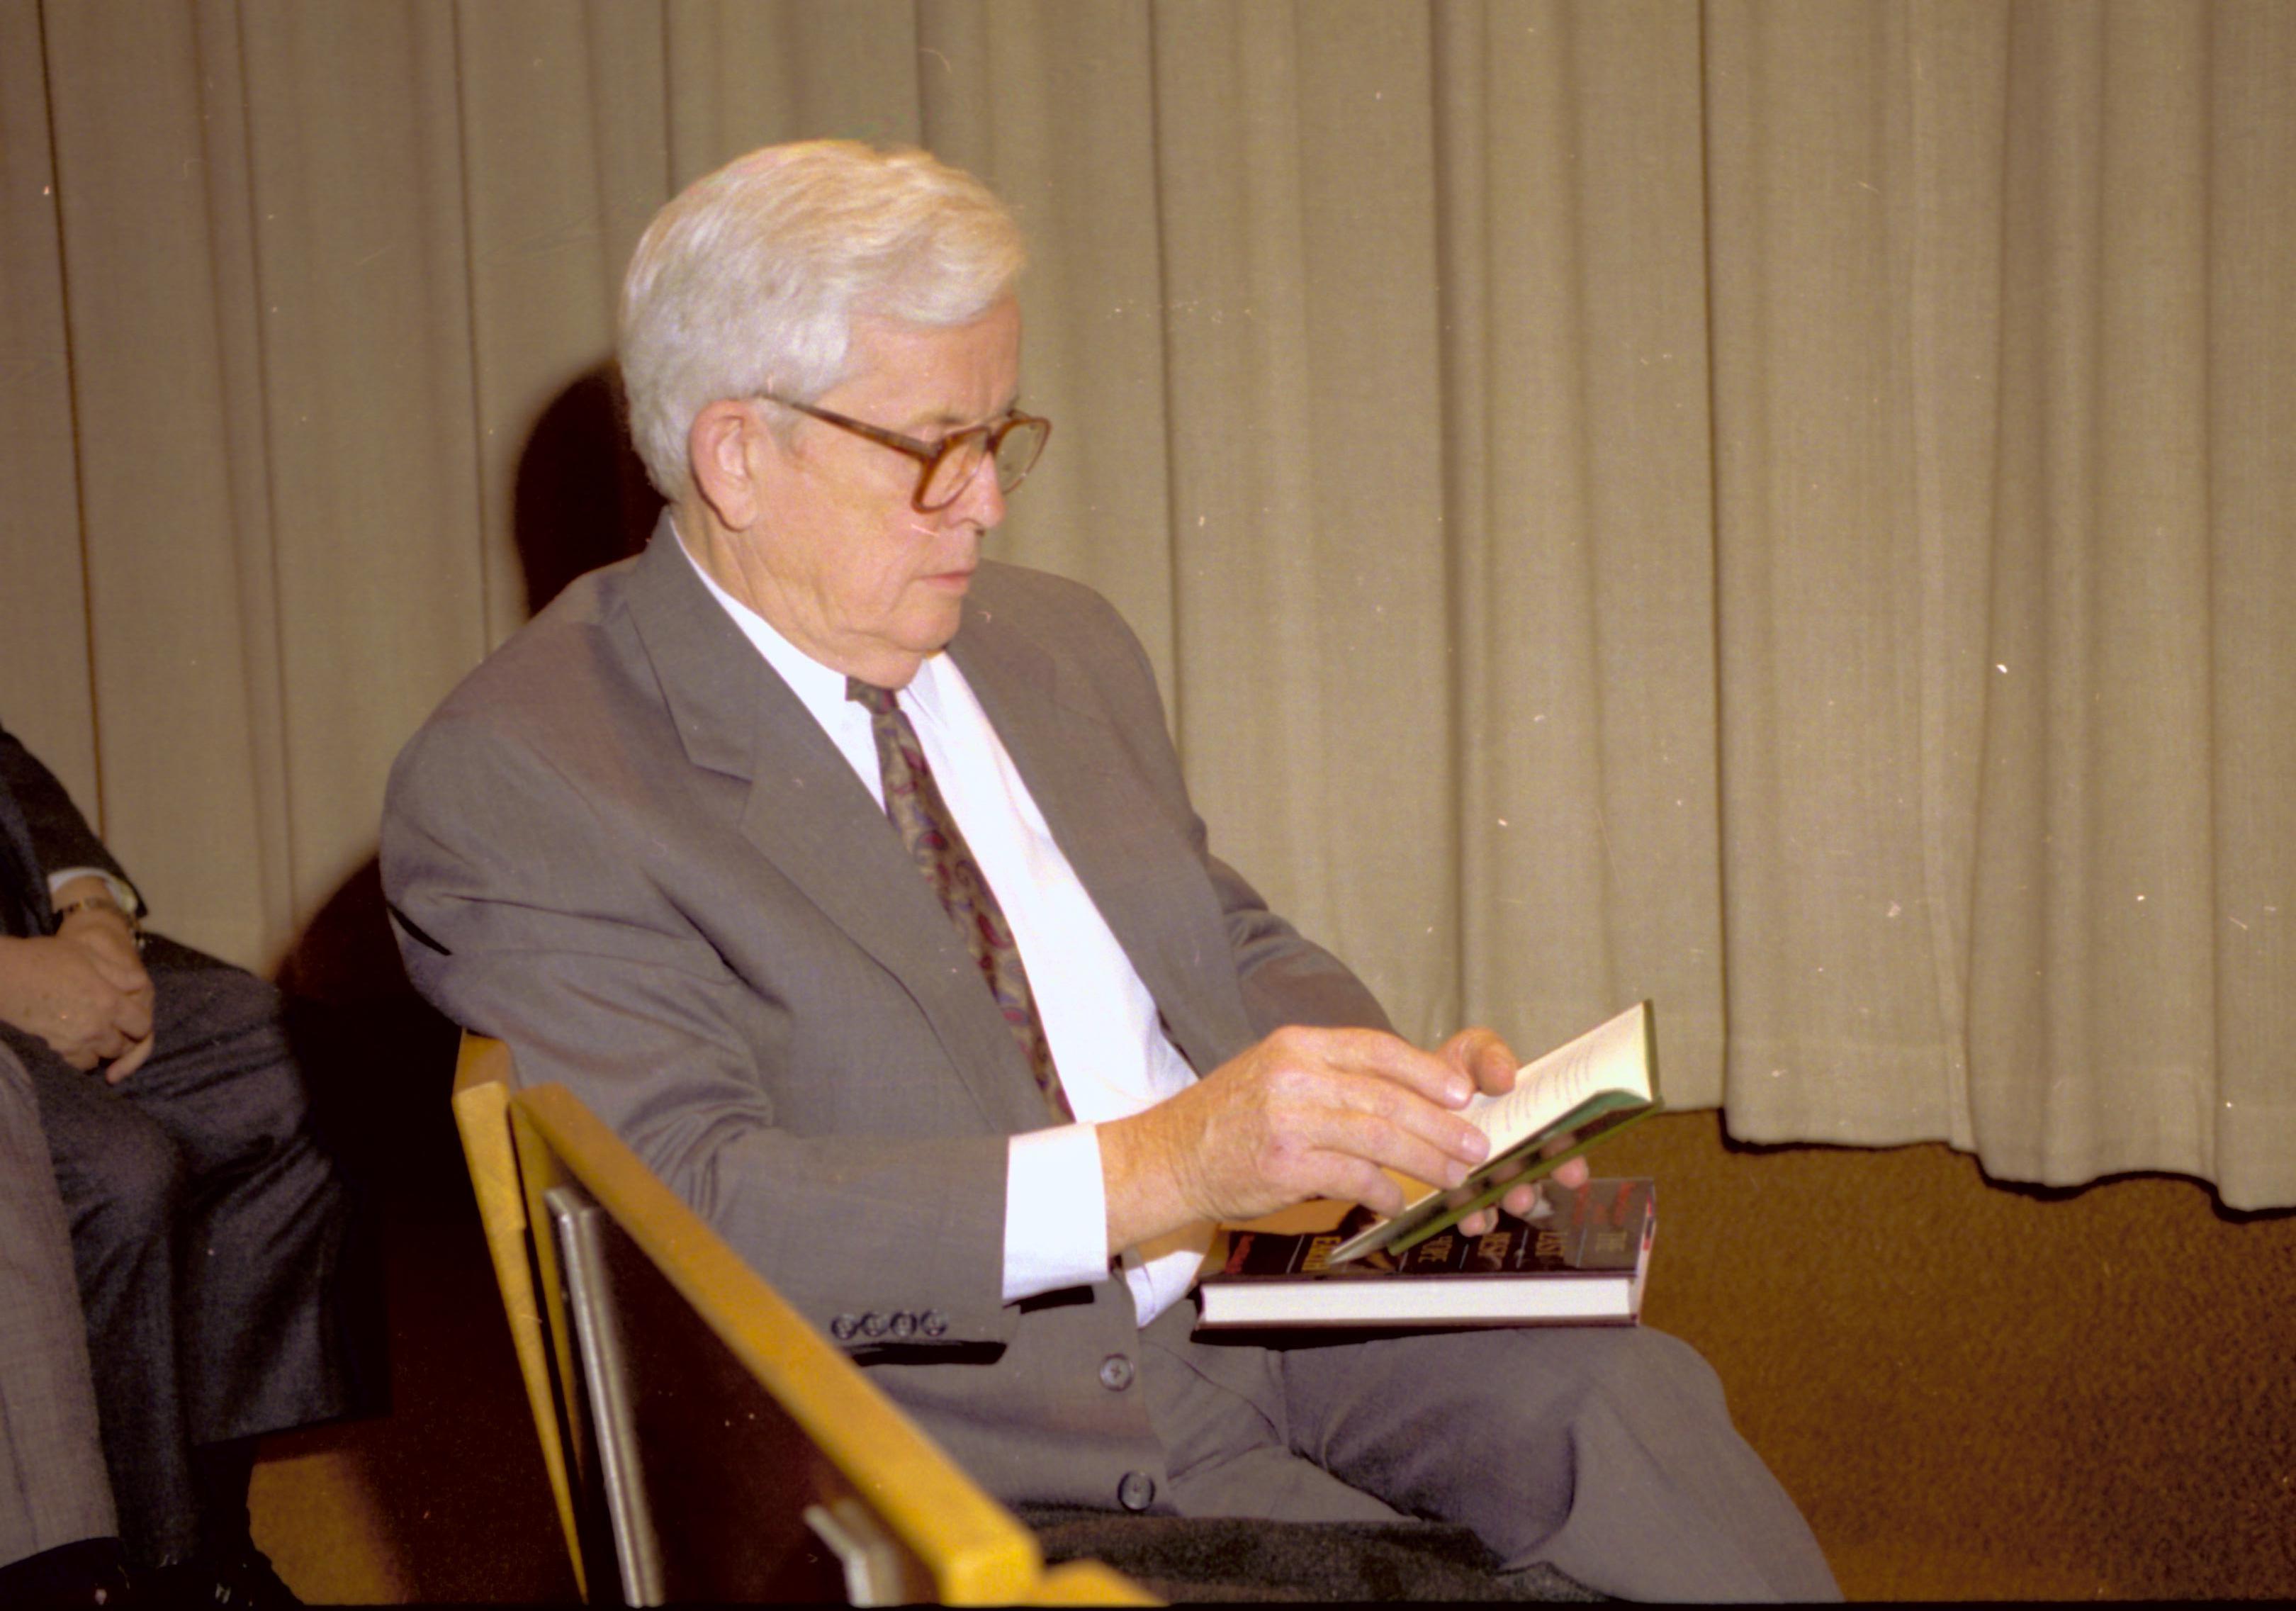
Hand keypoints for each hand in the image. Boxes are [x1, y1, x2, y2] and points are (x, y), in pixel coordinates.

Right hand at [0, 924, 155, 1077]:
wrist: (2, 976)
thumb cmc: (45, 959)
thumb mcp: (89, 956)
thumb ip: (120, 975)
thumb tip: (141, 986)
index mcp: (110, 1002)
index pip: (142, 1026)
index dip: (139, 1022)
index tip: (131, 1018)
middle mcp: (96, 1027)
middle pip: (123, 1046)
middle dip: (121, 1037)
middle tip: (111, 1027)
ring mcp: (73, 1043)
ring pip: (100, 1058)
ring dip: (100, 1049)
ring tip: (91, 1035)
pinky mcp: (52, 1052)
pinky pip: (76, 1065)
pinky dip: (78, 1057)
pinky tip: (72, 1042)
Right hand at [1099, 1025, 1491, 1251]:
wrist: (1169, 1157)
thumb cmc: (1229, 1118)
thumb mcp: (1276, 1073)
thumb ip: (1332, 1076)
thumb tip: (1403, 1096)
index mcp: (1298, 1045)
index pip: (1377, 1049)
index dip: (1426, 1072)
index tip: (1462, 1093)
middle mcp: (1295, 1075)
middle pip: (1388, 1097)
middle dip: (1440, 1125)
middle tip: (1474, 1144)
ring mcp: (1288, 1119)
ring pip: (1379, 1137)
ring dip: (1425, 1159)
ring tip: (1452, 1174)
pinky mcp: (1284, 1164)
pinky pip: (1353, 1177)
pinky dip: (1383, 1190)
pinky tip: (1397, 1201)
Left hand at [1437, 1027, 1590, 1237]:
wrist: (1410, 1087)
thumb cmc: (1455, 1070)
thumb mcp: (1475, 1052)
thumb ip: (1491, 1058)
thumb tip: (1506, 1078)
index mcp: (1530, 1118)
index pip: (1559, 1142)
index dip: (1568, 1158)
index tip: (1572, 1171)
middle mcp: (1515, 1151)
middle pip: (1532, 1177)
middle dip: (1532, 1190)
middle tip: (1524, 1196)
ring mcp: (1488, 1173)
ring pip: (1504, 1198)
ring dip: (1504, 1206)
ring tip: (1498, 1206)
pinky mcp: (1458, 1189)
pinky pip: (1471, 1211)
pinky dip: (1474, 1218)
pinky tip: (1470, 1219)